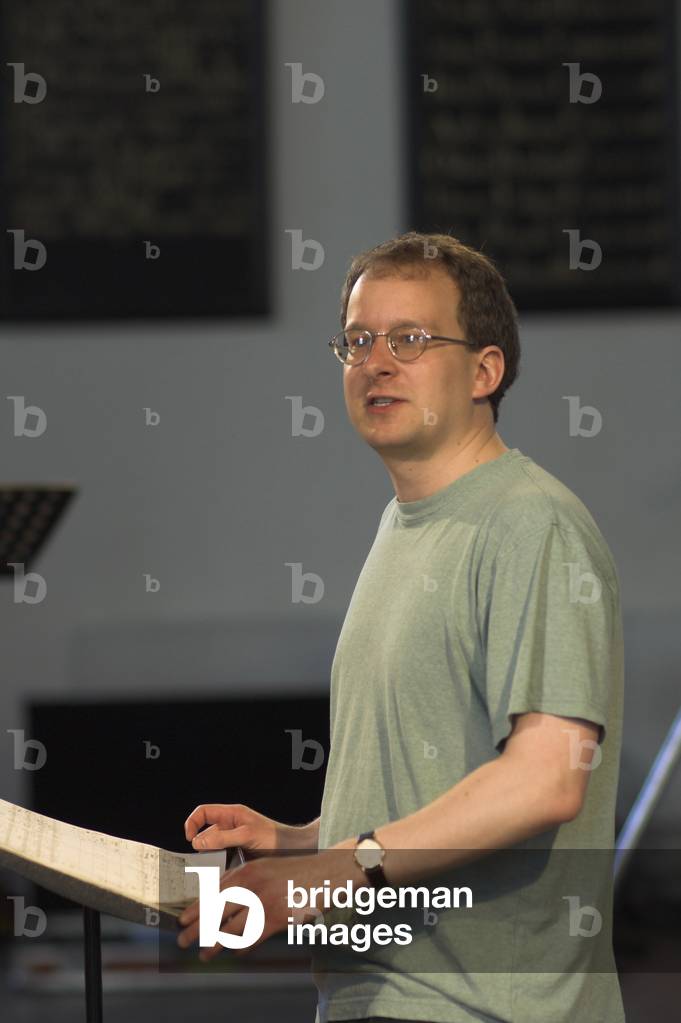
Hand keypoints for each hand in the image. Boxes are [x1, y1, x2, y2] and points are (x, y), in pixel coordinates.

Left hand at [176, 849, 359, 961]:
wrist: (326, 871)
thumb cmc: (296, 870)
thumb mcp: (266, 866)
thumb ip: (244, 879)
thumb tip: (220, 898)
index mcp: (246, 871)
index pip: (212, 892)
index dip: (195, 908)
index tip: (181, 920)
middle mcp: (251, 886)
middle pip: (215, 911)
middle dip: (196, 928)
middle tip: (182, 940)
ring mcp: (264, 903)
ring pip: (231, 930)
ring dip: (215, 944)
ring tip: (204, 954)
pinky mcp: (277, 919)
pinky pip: (253, 939)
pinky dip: (242, 948)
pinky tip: (235, 953)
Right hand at [183, 802, 312, 857]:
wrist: (293, 851)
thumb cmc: (275, 838)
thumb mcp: (247, 835)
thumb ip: (222, 838)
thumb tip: (198, 842)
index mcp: (232, 814)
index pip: (203, 812)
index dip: (192, 823)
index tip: (190, 838)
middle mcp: (231, 825)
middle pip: (206, 833)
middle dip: (202, 846)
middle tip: (204, 860)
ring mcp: (234, 840)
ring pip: (213, 848)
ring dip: (211, 858)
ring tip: (214, 868)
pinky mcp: (238, 854)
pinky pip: (222, 859)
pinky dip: (219, 866)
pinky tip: (223, 874)